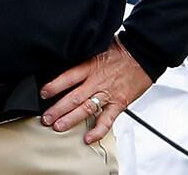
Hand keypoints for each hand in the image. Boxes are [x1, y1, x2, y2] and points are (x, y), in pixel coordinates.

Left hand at [39, 38, 153, 143]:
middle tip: (46, 118)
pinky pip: (107, 119)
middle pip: (73, 97)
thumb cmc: (122, 51)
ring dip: (70, 119)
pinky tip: (88, 138)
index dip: (54, 86)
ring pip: (86, 109)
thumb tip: (67, 61)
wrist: (144, 54)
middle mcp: (97, 81)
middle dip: (57, 109)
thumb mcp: (97, 48)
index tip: (43, 93)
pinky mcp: (119, 103)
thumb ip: (83, 58)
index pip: (68, 77)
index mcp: (90, 66)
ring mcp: (108, 93)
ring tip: (58, 127)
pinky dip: (98, 130)